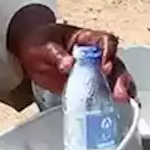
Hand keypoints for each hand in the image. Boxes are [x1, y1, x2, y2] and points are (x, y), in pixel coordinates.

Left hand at [11, 19, 134, 100]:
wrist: (27, 52)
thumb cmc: (38, 42)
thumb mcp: (44, 45)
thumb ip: (56, 54)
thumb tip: (68, 64)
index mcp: (86, 39)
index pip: (105, 41)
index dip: (109, 52)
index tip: (105, 66)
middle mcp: (96, 54)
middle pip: (115, 63)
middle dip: (120, 78)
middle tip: (119, 92)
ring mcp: (94, 72)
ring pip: (115, 79)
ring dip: (121, 90)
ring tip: (122, 101)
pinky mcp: (88, 87)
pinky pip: (103, 94)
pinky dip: (112, 102)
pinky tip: (117, 110)